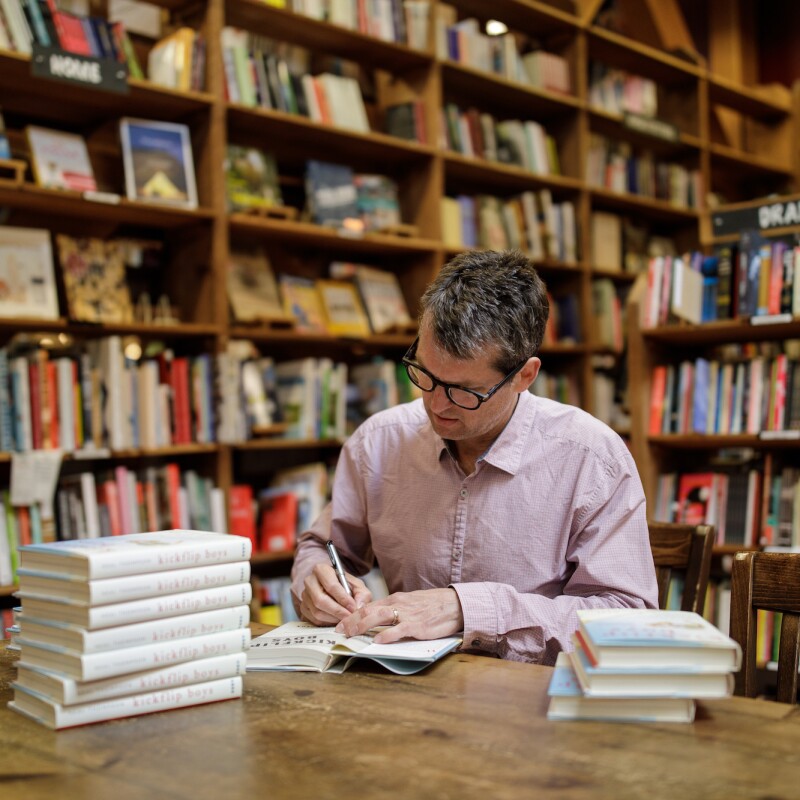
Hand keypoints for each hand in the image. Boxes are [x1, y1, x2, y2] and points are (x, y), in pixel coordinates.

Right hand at [299, 562, 371, 625]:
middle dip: (337, 611)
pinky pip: (314, 620)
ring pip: (317, 612)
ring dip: (333, 618)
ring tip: (345, 619)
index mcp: (321, 569)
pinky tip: (336, 620)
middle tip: (349, 617)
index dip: (343, 598)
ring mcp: (304, 595)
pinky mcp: (303, 608)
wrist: (335, 589)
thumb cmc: (346, 586)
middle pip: (320, 600)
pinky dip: (327, 623)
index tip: (353, 607)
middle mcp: (310, 581)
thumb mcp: (358, 586)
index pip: (331, 585)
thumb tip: (358, 606)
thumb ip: (362, 595)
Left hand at [335, 588, 462, 643]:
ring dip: (362, 625)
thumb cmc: (432, 605)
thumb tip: (376, 619)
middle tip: (339, 630)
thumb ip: (394, 610)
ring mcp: (407, 614)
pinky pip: (399, 629)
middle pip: (369, 610)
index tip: (340, 623)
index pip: (368, 606)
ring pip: (379, 617)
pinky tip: (377, 640)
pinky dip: (387, 635)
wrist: (454, 604)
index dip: (352, 615)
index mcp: (395, 599)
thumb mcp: (409, 603)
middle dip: (351, 620)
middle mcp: (398, 604)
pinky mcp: (418, 626)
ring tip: (351, 634)